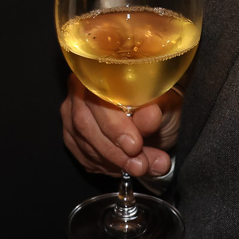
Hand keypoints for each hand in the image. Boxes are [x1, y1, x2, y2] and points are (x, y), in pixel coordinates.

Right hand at [61, 73, 179, 177]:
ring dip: (115, 161)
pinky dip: (106, 165)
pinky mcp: (72, 136)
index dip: (114, 125)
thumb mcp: (166, 105)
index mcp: (100, 71)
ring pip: (84, 143)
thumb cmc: (160, 106)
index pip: (96, 97)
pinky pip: (83, 156)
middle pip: (85, 123)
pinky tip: (125, 167)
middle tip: (140, 164)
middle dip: (114, 149)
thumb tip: (150, 115)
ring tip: (142, 167)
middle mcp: (80, 89)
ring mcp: (72, 113)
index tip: (134, 145)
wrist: (158, 121)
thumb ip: (155, 110)